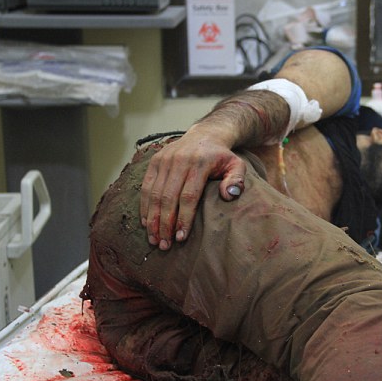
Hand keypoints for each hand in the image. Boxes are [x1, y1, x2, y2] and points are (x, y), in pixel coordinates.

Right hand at [140, 133, 245, 249]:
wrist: (205, 135)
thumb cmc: (222, 157)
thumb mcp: (237, 165)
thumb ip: (237, 181)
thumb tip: (230, 195)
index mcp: (199, 164)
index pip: (188, 196)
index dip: (183, 218)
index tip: (181, 238)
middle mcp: (178, 161)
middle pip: (167, 198)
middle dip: (164, 224)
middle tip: (165, 245)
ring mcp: (164, 160)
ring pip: (154, 194)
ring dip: (152, 219)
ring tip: (154, 240)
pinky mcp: (154, 161)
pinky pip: (146, 187)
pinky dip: (144, 207)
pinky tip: (146, 223)